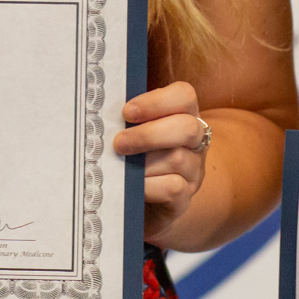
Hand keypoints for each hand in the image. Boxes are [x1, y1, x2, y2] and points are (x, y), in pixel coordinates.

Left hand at [113, 81, 208, 240]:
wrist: (142, 203)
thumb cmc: (133, 157)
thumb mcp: (133, 132)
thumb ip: (127, 119)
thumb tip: (103, 110)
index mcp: (183, 115)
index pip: (184, 95)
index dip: (156, 101)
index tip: (126, 112)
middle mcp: (195, 142)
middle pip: (187, 127)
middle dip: (148, 134)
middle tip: (119, 142)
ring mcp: (194, 171)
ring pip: (177, 159)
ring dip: (144, 162)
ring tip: (121, 166)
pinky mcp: (185, 199)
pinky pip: (174, 188)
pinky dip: (149, 186)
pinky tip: (133, 187)